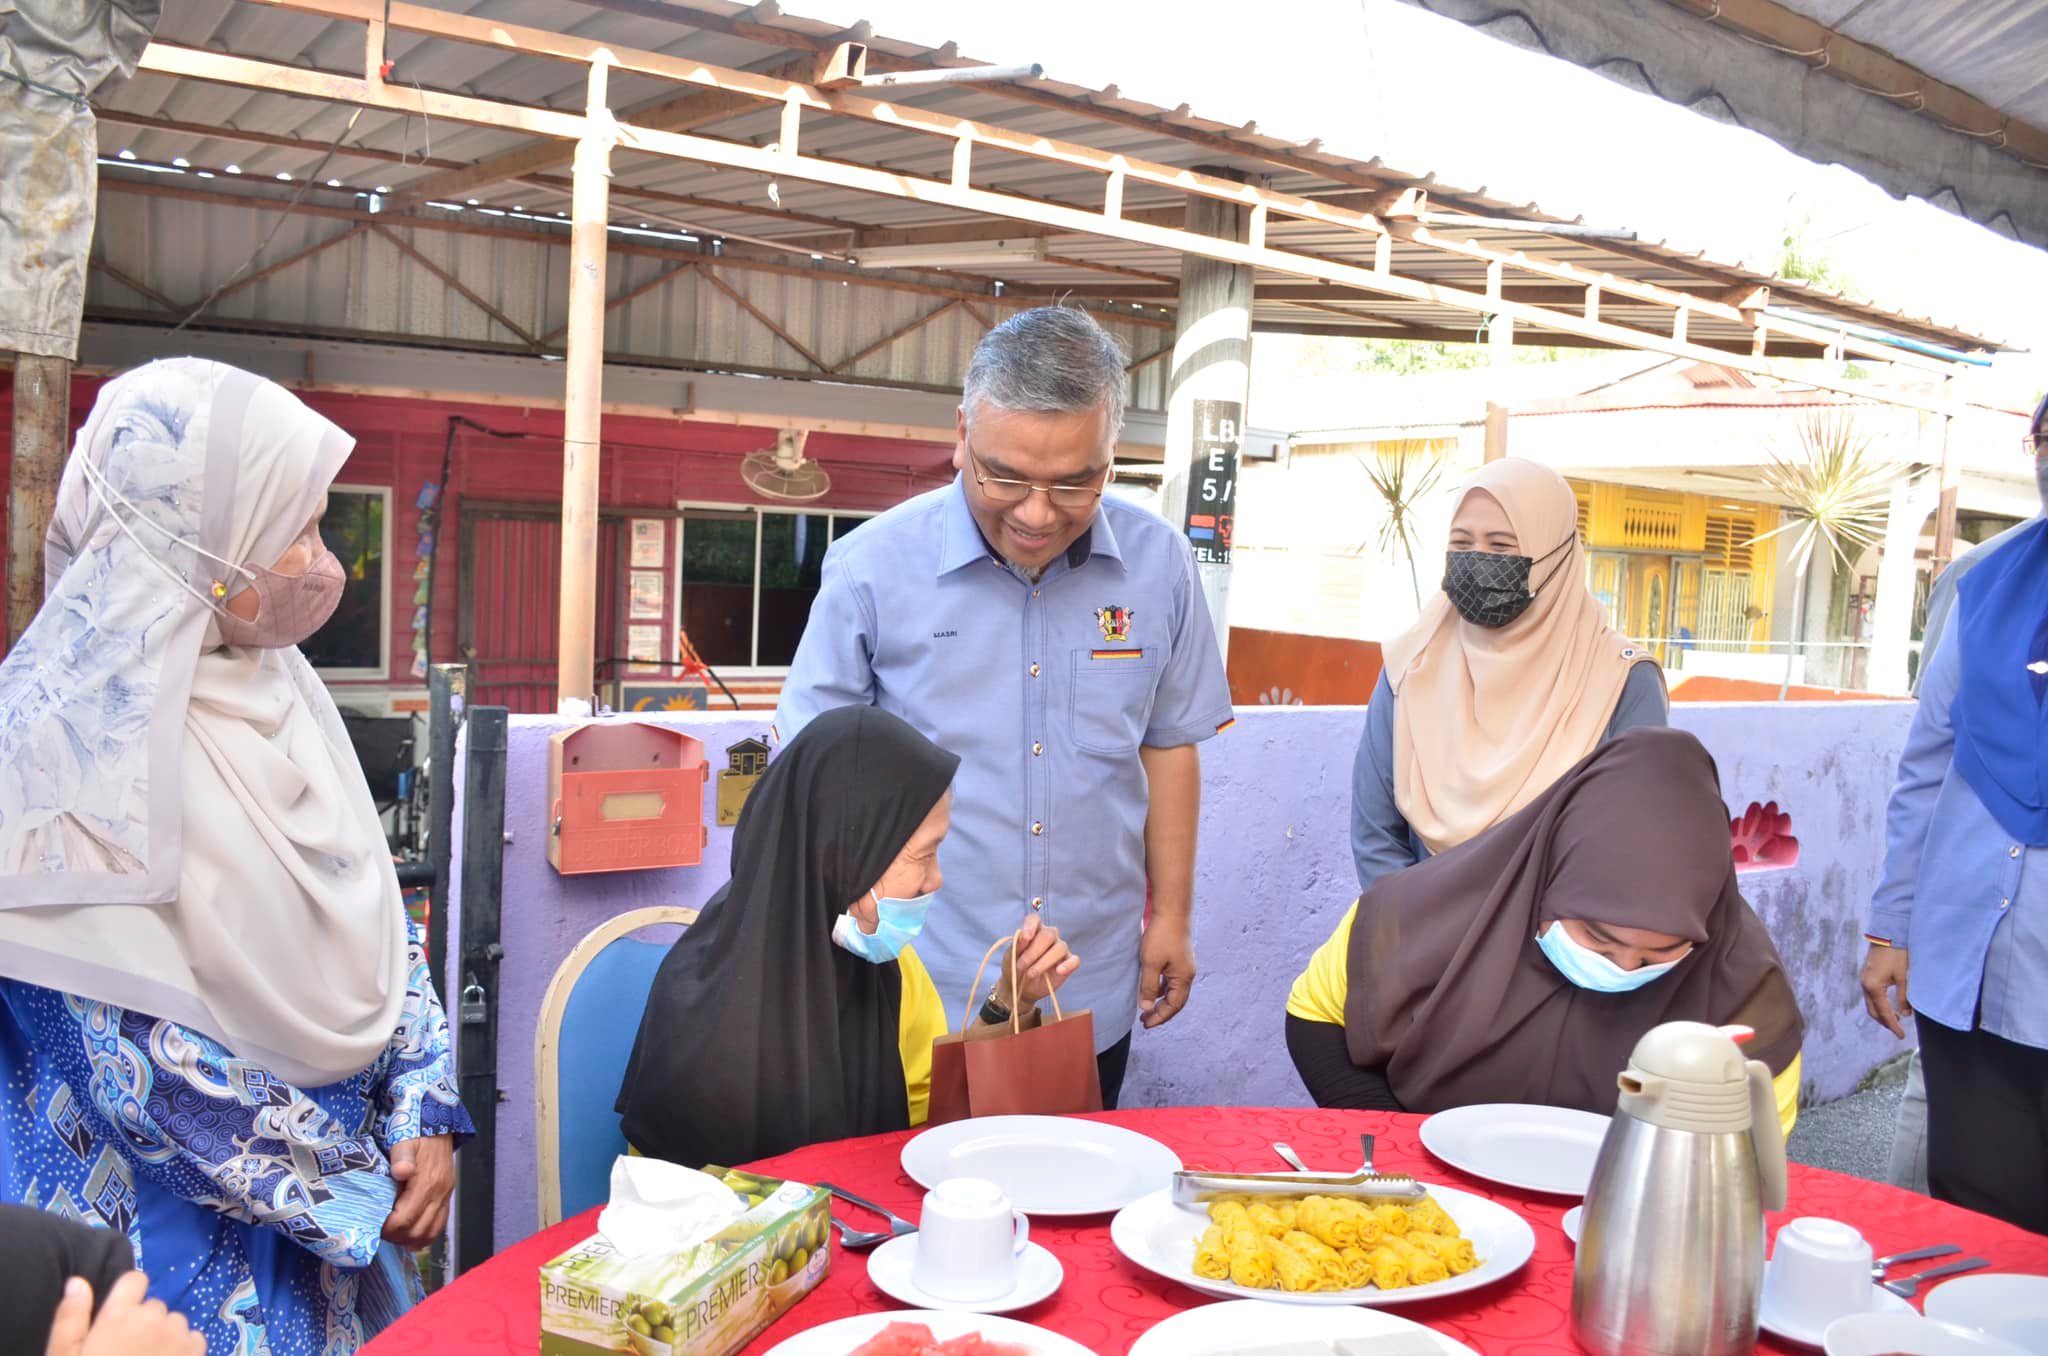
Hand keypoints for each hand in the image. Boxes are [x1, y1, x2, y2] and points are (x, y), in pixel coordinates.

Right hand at [44, 1272, 203, 1355]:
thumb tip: (78, 1281)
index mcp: (119, 1316)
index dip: (128, 1295)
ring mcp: (179, 1335)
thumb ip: (71, 1318)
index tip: (119, 1316)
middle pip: (153, 1306)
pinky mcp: (196, 1353)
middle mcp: (153, 1318)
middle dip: (142, 1322)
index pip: (135, 1280)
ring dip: (164, 1336)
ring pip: (174, 1322)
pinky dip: (183, 1349)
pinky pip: (193, 1338)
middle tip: (126, 1352)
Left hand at [382, 1135, 456, 1249]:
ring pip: (431, 1232)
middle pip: (417, 1230)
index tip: (374, 1225)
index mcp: (427, 1182)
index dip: (388, 1228)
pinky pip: (440, 1224)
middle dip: (396, 1236)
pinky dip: (425, 1235)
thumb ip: (402, 1157)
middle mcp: (439, 1192)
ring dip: (410, 1238)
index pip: (405, 1219)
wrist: (438, 1123)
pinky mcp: (447, 1195)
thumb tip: (401, 1171)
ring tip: (394, 1234)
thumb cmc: (416, 1132)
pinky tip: (411, 1234)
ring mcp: (445, 1195)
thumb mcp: (404, 1140)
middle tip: (380, 1231)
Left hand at [996, 915, 1079, 1009]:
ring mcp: (1060, 948)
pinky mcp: (1068, 963)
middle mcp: (1049, 936)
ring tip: (1030, 974)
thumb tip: (1024, 936)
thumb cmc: (1015, 967)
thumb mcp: (1010, 957)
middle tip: (1021, 966)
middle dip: (1033, 951)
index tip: (1025, 938)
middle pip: (1048, 935)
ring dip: (1044, 962)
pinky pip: (1075, 960)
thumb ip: (1017, 945)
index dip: (1030, 926)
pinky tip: (1059, 971)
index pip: (1034, 919)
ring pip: (1060, 947)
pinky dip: (1068, 965)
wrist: (1020, 987)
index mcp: (1034, 930)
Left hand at [1138, 915, 1195, 1029]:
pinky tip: (1152, 988)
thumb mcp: (1150, 963)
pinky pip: (1172, 980)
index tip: (1145, 1023)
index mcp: (1184, 978)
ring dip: (1162, 1001)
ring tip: (1147, 1007)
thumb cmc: (1161, 936)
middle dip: (1162, 1012)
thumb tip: (1146, 1007)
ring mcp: (1185, 966)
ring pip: (1174, 991)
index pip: (1174, 1006)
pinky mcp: (1180, 958)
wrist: (1172, 911)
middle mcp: (1188, 974)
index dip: (1160, 1017)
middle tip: (1145, 1020)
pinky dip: (1163, 988)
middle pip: (1177, 1001)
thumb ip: (1149, 986)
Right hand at [1860, 945, 1912, 1038]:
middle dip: (1885, 1022)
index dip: (1893, 1025)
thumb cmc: (1897, 955)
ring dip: (1881, 1014)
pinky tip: (1889, 1005)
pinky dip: (1879, 1005)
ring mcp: (1864, 981)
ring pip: (1871, 1004)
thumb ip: (1903, 997)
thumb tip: (1905, 1014)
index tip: (1901, 1035)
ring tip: (1895, 1020)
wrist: (1887, 935)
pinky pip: (1871, 996)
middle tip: (1898, 1031)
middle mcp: (1865, 986)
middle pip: (1873, 1011)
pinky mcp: (1867, 976)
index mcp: (1873, 987)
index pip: (1883, 1012)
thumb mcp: (1904, 977)